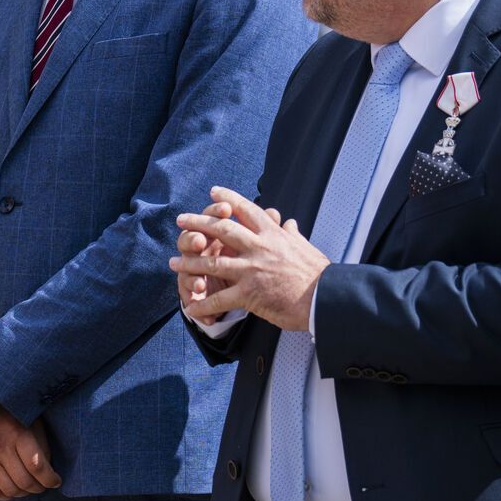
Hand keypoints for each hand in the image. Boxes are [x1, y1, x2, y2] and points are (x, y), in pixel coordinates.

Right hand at [0, 408, 60, 500]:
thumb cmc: (17, 417)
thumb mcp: (35, 427)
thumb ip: (42, 451)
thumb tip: (48, 476)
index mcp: (17, 433)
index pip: (37, 467)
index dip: (51, 479)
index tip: (56, 481)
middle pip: (24, 481)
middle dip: (39, 488)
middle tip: (44, 485)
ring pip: (9, 490)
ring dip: (24, 493)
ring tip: (30, 487)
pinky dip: (7, 496)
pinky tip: (14, 489)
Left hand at [171, 187, 327, 331]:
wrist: (327, 298)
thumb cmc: (319, 275)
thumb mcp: (306, 247)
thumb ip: (292, 235)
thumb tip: (288, 223)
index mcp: (273, 235)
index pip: (248, 210)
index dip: (229, 199)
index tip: (214, 192)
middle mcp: (260, 248)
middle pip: (222, 229)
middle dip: (198, 223)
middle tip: (181, 220)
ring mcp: (252, 270)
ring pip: (212, 263)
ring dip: (189, 264)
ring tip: (173, 263)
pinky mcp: (250, 293)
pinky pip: (219, 299)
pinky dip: (202, 305)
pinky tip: (190, 308)